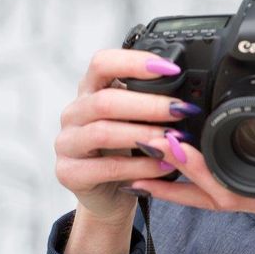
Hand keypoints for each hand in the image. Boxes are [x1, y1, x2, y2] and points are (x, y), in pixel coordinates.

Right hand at [54, 48, 195, 253]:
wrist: (108, 191)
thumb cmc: (125, 148)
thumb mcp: (136, 118)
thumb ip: (150, 101)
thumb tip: (188, 96)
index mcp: (90, 90)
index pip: (102, 63)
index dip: (135, 62)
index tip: (171, 70)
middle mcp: (74, 112)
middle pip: (105, 101)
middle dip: (149, 105)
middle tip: (180, 111)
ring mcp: (67, 143)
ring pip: (103, 133)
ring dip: (144, 134)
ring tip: (173, 139)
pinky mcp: (69, 173)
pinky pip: (107, 167)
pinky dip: (141, 165)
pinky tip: (164, 165)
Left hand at [131, 111, 254, 247]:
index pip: (229, 187)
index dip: (198, 170)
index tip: (173, 145)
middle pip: (207, 191)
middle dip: (174, 168)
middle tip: (144, 140)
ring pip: (209, 193)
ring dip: (177, 176)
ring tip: (144, 154)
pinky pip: (221, 189)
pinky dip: (195, 180)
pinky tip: (178, 166)